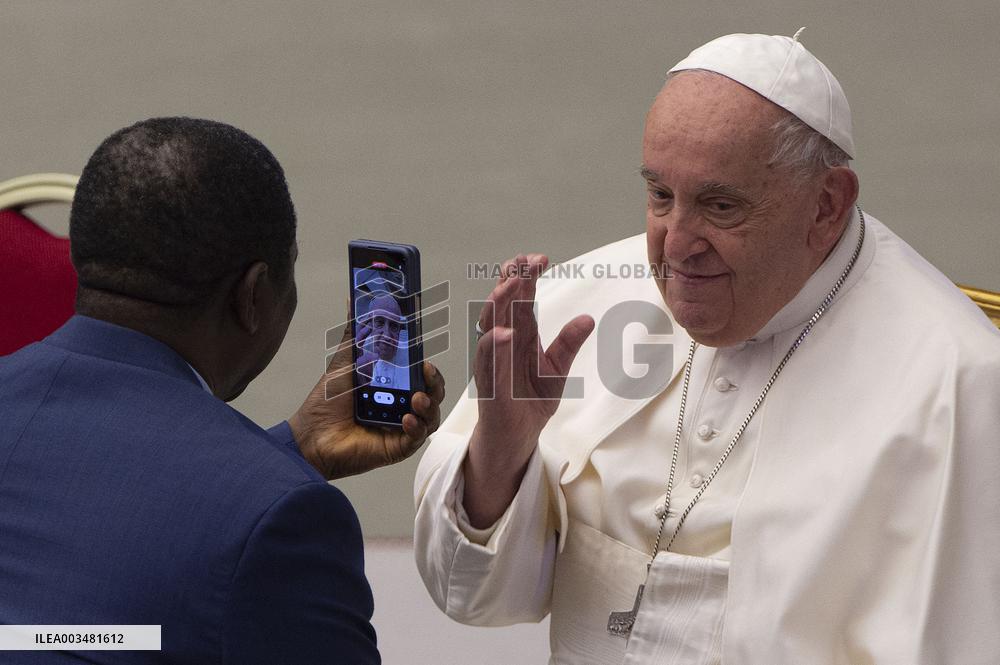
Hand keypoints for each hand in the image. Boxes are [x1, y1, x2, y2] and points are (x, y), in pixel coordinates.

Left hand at [289, 323, 444, 479]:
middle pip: (433, 394)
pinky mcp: (397, 447)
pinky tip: (407, 420)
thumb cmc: (326, 403)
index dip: (428, 369)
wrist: (311, 436)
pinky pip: (417, 438)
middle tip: (426, 375)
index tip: (424, 361)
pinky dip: (417, 428)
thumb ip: (355, 333)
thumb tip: (353, 301)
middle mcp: (401, 406)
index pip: (422, 376)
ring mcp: (401, 427)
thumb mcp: (344, 362)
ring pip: (431, 416)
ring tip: (416, 400)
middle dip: (435, 384)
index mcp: (393, 386)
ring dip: (429, 406)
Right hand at [463, 253, 593, 525]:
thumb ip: (568, 343)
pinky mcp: (490, 385)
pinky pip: (488, 362)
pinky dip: (494, 345)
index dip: (526, 275)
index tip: (541, 258)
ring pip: (488, 326)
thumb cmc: (530, 400)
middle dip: (510, 280)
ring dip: (498, 305)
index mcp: (520, 334)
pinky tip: (503, 331)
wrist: (517, 438)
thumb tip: (588, 318)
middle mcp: (502, 342)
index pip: (520, 297)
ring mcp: (493, 362)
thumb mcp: (557, 369)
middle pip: (502, 303)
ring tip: (510, 286)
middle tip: (524, 262)